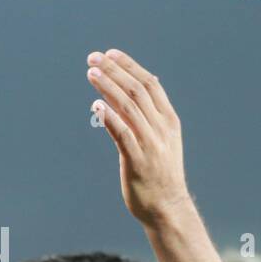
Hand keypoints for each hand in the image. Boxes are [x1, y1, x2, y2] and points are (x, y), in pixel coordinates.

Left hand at [88, 49, 187, 224]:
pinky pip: (122, 134)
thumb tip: (145, 83)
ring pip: (129, 107)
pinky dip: (109, 117)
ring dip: (108, 87)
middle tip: (92, 58)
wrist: (168, 208)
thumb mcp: (162, 139)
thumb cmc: (161, 173)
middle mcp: (162, 130)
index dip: (130, 66)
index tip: (110, 53)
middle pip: (137, 90)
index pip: (150, 84)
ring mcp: (151, 145)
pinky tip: (96, 106)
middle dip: (114, 71)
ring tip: (90, 73)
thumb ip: (151, 113)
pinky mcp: (137, 161)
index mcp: (169, 121)